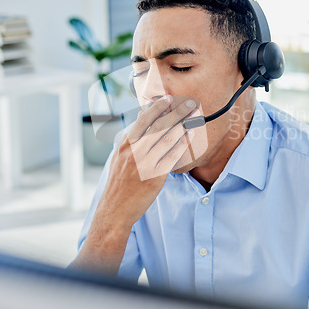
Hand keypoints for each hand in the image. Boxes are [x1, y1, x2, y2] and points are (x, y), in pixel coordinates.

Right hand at [88, 95, 198, 242]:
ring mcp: (145, 163)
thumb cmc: (118, 183)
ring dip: (183, 124)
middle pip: (158, 125)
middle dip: (175, 111)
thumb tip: (139, 119)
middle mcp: (134, 151)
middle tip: (188, 102)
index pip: (142, 120)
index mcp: (125, 144)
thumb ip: (130, 139)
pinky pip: (172, 156)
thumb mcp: (118, 157)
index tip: (169, 98)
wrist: (114, 210)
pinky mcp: (155, 176)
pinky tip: (191, 135)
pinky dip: (182, 143)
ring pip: (167, 138)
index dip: (157, 107)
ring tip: (194, 115)